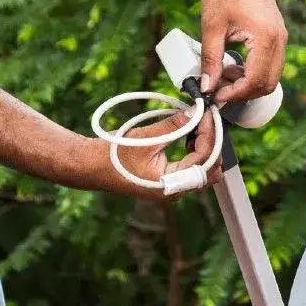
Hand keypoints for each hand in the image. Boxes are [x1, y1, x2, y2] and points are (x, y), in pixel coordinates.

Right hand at [89, 107, 221, 199]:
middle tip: (207, 119)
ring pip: (202, 170)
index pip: (203, 160)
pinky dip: (194, 151)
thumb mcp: (146, 138)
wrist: (94, 167)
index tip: (206, 114)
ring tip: (198, 124)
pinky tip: (189, 135)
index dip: (209, 135)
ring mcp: (172, 188)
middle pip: (209, 169)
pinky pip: (191, 168)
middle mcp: (175, 191)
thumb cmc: (114, 157)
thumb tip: (194, 113)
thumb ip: (173, 126)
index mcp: (171, 186)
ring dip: (204, 147)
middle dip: (212, 143)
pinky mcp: (168, 181)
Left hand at [201, 0, 286, 105]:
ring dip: (248, 83)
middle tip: (218, 90)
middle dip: (243, 93)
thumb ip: (211, 60)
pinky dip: (252, 72)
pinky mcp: (276, 36)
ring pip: (270, 76)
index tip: (215, 96)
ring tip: (222, 76)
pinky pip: (269, 64)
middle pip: (267, 84)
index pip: (254, 81)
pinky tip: (232, 66)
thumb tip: (207, 87)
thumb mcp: (212, 26)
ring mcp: (280, 38)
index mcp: (266, 38)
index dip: (234, 94)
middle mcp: (279, 40)